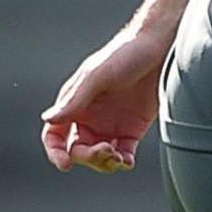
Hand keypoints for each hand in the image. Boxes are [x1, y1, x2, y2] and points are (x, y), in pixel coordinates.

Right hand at [41, 28, 171, 172]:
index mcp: (75, 104)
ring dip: (105, 163)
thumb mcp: (98, 75)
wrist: (161, 46)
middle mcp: (90, 117)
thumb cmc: (125, 53)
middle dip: (87, 156)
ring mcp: (111, 124)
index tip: (65, 164)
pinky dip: (123, 161)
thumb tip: (49, 119)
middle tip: (104, 151)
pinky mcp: (133, 128)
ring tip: (118, 157)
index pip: (55, 134)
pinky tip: (127, 162)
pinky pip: (123, 152)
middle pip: (78, 149)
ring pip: (100, 155)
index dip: (55, 151)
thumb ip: (75, 99)